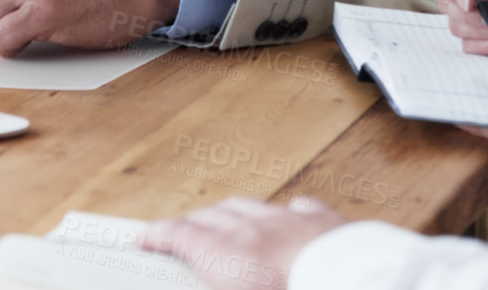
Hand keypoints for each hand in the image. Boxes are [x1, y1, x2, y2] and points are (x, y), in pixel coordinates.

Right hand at [142, 197, 344, 289]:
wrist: (344, 283)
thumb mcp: (231, 283)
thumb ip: (216, 277)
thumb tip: (213, 272)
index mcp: (222, 251)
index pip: (177, 234)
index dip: (155, 235)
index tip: (143, 238)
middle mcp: (250, 227)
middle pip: (209, 215)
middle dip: (191, 224)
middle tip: (181, 235)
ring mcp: (284, 219)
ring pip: (248, 205)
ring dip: (231, 214)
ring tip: (224, 224)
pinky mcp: (318, 221)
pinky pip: (294, 208)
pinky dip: (283, 215)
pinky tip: (284, 218)